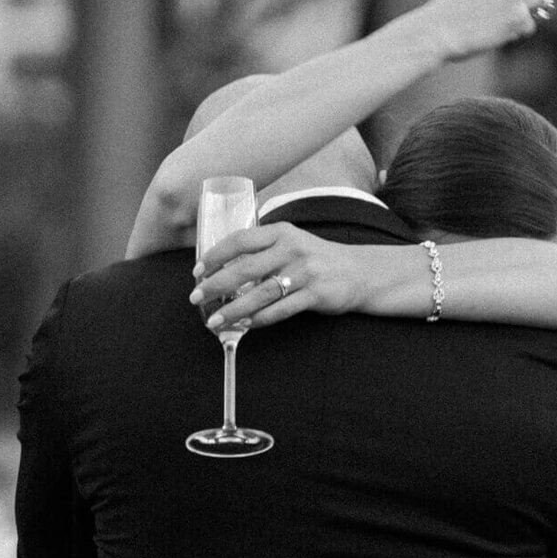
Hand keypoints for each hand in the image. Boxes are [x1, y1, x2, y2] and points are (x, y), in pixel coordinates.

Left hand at [189, 225, 368, 329]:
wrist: (360, 272)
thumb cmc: (317, 258)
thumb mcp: (292, 242)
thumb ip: (263, 249)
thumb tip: (224, 267)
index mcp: (281, 233)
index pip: (240, 240)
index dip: (215, 256)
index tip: (197, 271)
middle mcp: (292, 249)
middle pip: (245, 269)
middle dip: (215, 285)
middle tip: (196, 297)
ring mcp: (304, 272)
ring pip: (260, 294)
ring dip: (233, 309)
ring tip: (214, 320)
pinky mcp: (315, 294)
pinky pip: (281, 310)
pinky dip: (260, 319)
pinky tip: (245, 325)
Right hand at [422, 0, 554, 61]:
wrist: (439, 29)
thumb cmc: (456, 9)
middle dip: (540, 1)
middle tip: (529, 14)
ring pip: (540, 6)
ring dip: (527, 17)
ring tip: (501, 24)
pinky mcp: (518, 15)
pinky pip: (531, 27)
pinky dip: (517, 33)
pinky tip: (495, 32)